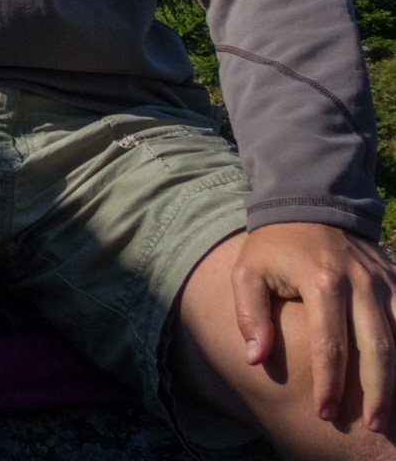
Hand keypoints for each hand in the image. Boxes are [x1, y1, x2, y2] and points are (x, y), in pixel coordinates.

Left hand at [231, 222, 395, 429]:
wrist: (310, 204)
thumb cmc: (274, 246)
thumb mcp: (248, 271)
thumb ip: (249, 314)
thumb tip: (256, 358)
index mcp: (321, 282)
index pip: (330, 344)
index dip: (329, 383)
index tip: (323, 412)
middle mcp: (360, 283)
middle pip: (377, 348)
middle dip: (377, 392)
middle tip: (375, 427)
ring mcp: (383, 282)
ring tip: (394, 411)